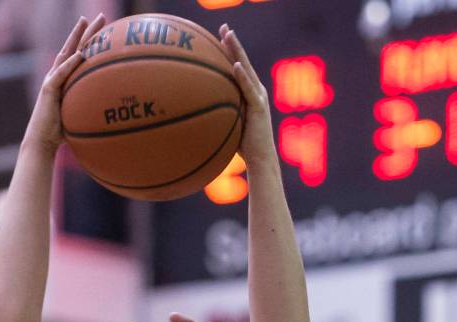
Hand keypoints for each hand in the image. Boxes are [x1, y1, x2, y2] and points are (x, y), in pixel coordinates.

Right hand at [24, 14, 105, 154]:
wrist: (42, 142)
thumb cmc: (61, 135)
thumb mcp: (81, 120)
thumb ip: (93, 112)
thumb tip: (115, 119)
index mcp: (66, 81)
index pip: (80, 57)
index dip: (91, 43)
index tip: (104, 30)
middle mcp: (58, 76)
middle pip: (74, 48)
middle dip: (86, 31)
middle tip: (100, 16)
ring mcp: (52, 81)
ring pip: (66, 54)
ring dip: (77, 38)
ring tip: (86, 22)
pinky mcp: (48, 90)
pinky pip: (61, 74)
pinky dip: (70, 64)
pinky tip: (81, 54)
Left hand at [218, 24, 276, 168]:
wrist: (260, 160)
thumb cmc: (243, 146)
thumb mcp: (228, 124)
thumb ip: (218, 113)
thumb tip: (196, 110)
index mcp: (249, 93)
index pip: (238, 68)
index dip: (230, 50)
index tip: (220, 35)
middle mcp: (256, 91)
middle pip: (243, 62)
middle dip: (233, 43)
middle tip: (224, 27)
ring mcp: (259, 98)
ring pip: (246, 70)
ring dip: (237, 51)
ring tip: (228, 36)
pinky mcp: (259, 108)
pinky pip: (249, 89)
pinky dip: (242, 77)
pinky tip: (235, 65)